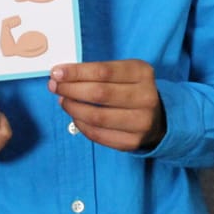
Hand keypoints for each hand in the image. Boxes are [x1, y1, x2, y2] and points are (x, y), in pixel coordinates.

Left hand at [47, 60, 165, 150]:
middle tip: (54, 86)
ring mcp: (141, 122)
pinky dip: (81, 125)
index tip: (57, 72)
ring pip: (97, 116)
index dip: (77, 72)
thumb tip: (62, 76)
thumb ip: (98, 73)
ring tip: (63, 101)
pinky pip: (98, 135)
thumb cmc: (132, 90)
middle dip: (71, 89)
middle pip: (99, 94)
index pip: (103, 71)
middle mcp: (146, 97)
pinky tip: (74, 116)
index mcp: (142, 73)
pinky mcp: (133, 142)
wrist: (158, 118)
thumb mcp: (124, 72)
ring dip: (73, 108)